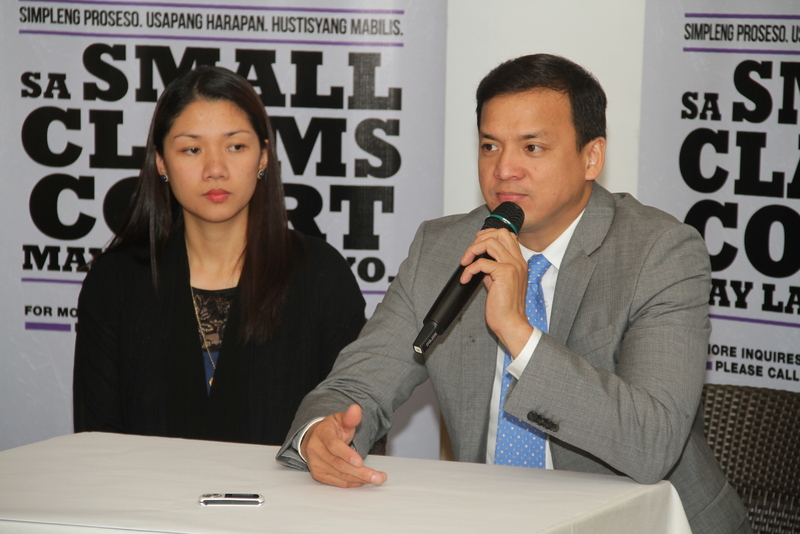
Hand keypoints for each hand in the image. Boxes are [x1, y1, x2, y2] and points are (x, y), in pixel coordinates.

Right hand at [300, 404, 387, 487]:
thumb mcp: (341, 419)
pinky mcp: (317, 474)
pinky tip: (362, 481)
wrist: (315, 438)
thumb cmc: (332, 429)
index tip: (360, 462)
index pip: (333, 445)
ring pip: (339, 475)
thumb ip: (350, 417)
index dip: (347, 454)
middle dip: (360, 472)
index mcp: (322, 433)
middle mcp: (315, 449)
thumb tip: (356, 409)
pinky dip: (351, 483)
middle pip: (338, 464)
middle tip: (378, 477)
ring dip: (359, 479)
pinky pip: (336, 481)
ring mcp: (315, 463)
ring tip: (376, 479)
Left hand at [459, 228, 532, 356]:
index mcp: (519, 263)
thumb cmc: (505, 309)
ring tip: (465, 262)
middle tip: (470, 252)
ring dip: (472, 250)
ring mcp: (513, 266)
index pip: (508, 236)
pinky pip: (481, 263)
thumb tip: (479, 264)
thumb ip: (492, 271)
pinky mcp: (504, 274)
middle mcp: (518, 262)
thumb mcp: (499, 284)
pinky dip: (469, 269)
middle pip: (501, 233)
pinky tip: (466, 278)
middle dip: (481, 238)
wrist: (511, 323)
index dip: (490, 235)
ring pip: (490, 242)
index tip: (476, 242)